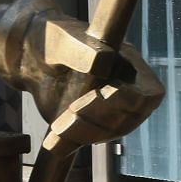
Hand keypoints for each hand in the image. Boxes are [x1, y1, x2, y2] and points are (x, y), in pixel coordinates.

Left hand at [34, 19, 163, 145]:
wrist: (33, 57)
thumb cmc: (54, 40)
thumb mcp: (64, 39)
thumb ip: (82, 50)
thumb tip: (103, 60)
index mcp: (132, 68)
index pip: (148, 94)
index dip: (130, 99)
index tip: (103, 95)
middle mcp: (127, 94)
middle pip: (129, 118)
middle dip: (102, 118)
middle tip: (73, 111)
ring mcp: (110, 112)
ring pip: (108, 133)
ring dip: (86, 133)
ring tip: (60, 127)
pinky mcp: (89, 125)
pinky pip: (87, 139)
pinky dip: (72, 142)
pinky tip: (55, 141)